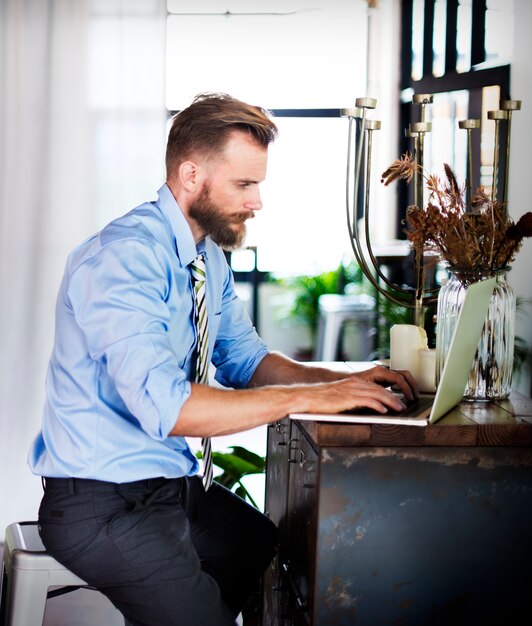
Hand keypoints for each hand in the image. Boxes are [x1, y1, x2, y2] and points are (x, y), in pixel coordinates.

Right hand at [299, 368, 416, 415]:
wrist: (306, 397)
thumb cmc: (320, 400)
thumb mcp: (340, 397)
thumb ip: (353, 400)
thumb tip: (366, 409)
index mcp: (353, 383)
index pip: (377, 387)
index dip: (389, 394)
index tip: (398, 401)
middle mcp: (354, 384)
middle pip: (380, 389)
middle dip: (394, 398)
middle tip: (403, 406)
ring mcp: (351, 390)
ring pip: (377, 394)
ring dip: (391, 402)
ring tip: (399, 409)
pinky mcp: (347, 398)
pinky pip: (367, 400)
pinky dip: (378, 405)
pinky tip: (384, 411)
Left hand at [356, 365, 417, 400]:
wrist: (345, 379)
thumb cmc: (352, 384)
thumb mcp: (365, 390)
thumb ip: (376, 394)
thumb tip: (385, 402)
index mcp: (380, 372)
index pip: (399, 378)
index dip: (406, 389)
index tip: (410, 398)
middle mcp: (384, 370)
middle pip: (404, 374)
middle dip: (412, 385)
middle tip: (416, 397)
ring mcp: (385, 372)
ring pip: (403, 375)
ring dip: (410, 385)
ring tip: (413, 396)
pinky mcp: (385, 377)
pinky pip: (399, 379)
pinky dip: (405, 385)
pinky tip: (405, 395)